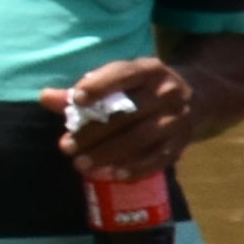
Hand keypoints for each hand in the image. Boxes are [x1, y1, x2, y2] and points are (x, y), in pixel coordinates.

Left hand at [41, 59, 198, 185]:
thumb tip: (46, 98)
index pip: (124, 74)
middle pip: (127, 113)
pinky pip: (158, 158)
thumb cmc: (144, 88)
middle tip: (66, 146)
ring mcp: (177, 119)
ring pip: (140, 138)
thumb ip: (84, 91)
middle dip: (93, 132)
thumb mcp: (121, 79)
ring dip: (108, 153)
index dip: (100, 86)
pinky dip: (135, 167)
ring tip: (81, 164)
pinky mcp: (182, 142)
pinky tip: (113, 174)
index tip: (77, 100)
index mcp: (150, 70)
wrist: (197, 96)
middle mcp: (168, 92)